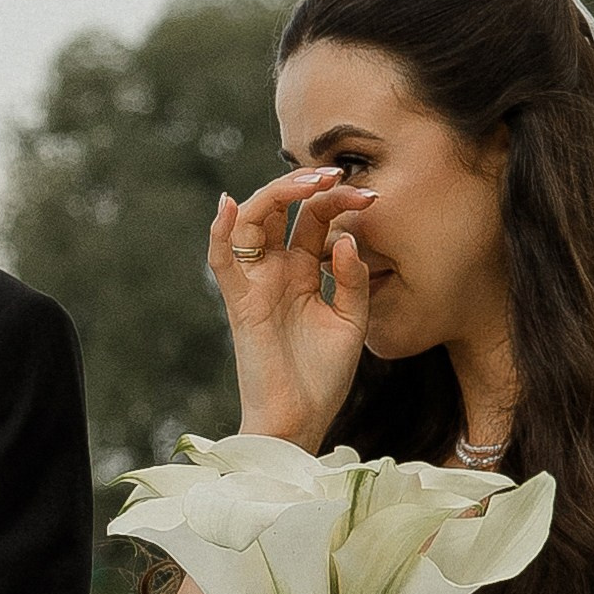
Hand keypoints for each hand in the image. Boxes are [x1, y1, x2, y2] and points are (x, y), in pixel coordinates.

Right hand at [209, 168, 376, 448]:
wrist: (300, 419)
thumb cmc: (323, 376)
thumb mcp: (352, 320)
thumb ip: (352, 279)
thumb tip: (345, 239)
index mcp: (304, 271)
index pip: (315, 219)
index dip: (340, 201)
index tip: (372, 195)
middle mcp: (277, 269)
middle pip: (283, 210)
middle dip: (308, 186)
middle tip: (339, 175)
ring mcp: (257, 282)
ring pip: (253, 222)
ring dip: (275, 195)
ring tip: (306, 181)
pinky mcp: (241, 301)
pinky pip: (222, 260)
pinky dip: (221, 231)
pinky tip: (231, 205)